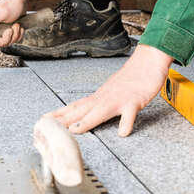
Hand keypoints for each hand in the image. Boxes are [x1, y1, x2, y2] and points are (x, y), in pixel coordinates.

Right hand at [0, 0, 35, 49]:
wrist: (21, 1)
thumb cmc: (11, 4)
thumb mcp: (2, 12)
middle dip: (6, 38)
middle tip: (10, 29)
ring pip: (5, 42)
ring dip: (14, 35)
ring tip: (16, 25)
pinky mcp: (6, 31)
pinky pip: (12, 40)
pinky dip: (18, 35)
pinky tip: (19, 26)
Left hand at [50, 45, 172, 136]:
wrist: (148, 60)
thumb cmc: (132, 77)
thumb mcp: (112, 91)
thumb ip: (101, 102)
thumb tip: (89, 113)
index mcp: (99, 96)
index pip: (74, 106)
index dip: (59, 114)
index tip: (44, 121)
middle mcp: (105, 97)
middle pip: (81, 110)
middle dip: (64, 120)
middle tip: (48, 127)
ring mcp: (119, 98)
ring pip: (100, 111)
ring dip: (87, 121)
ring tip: (75, 131)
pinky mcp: (135, 100)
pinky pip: (130, 113)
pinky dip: (126, 123)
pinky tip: (123, 133)